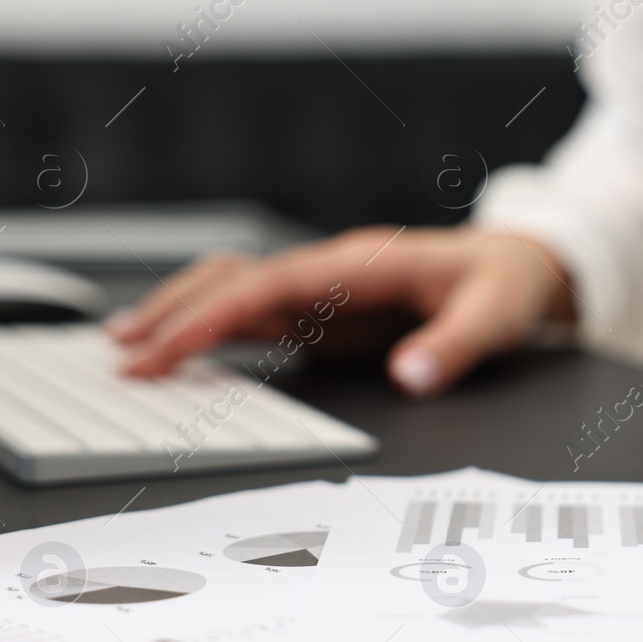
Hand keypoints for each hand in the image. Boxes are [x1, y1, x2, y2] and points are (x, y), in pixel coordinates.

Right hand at [108, 226, 574, 395]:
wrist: (520, 265)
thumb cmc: (504, 283)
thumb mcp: (496, 316)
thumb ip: (456, 346)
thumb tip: (412, 377)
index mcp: (361, 264)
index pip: (267, 286)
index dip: (211, 316)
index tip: (166, 348)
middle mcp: (330, 271)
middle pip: (232, 280)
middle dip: (174, 313)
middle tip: (123, 356)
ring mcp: (323, 289)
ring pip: (233, 292)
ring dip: (181, 316)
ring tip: (128, 349)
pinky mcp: (326, 310)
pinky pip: (256, 315)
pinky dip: (210, 329)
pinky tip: (180, 352)